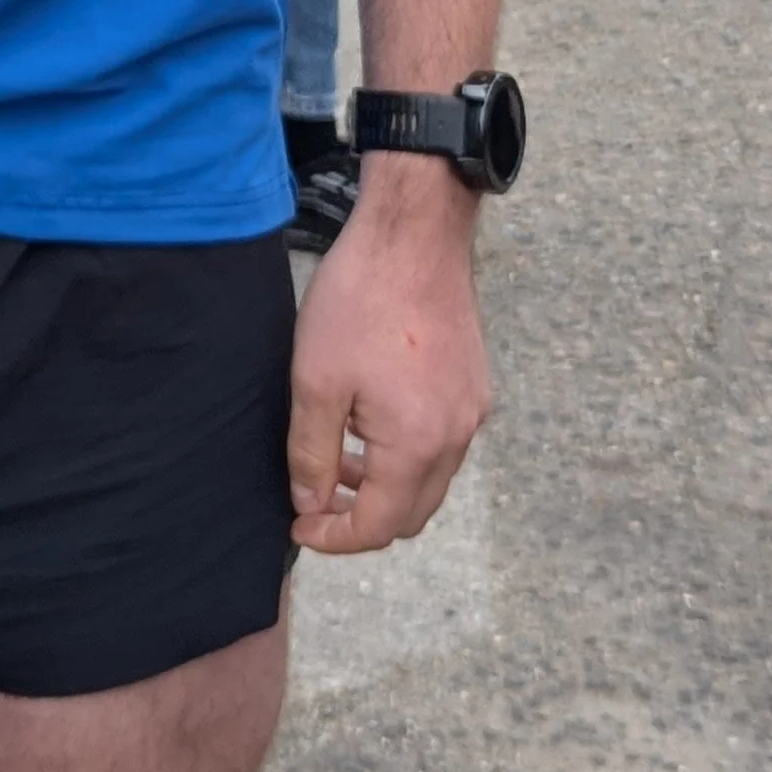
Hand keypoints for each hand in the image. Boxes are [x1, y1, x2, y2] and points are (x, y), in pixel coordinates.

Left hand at [287, 167, 489, 555]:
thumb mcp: (315, 380)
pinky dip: (406, 455)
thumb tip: (311, 505)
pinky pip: (441, 444)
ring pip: (429, 479)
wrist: (413, 232)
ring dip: (384, 487)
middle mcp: (457, 436)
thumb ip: (311, 454)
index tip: (299, 528)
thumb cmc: (359, 300)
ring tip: (334, 464)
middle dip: (362, 520)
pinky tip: (367, 425)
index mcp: (418, 444)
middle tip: (314, 503)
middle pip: (412, 513)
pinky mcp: (473, 385)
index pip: (379, 525)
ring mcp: (471, 410)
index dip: (334, 538)